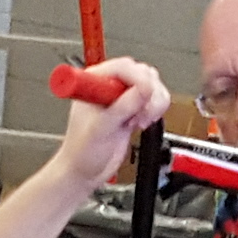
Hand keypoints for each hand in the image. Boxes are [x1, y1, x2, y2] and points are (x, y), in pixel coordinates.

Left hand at [49, 56, 172, 192]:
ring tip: (139, 120)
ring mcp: (122, 95)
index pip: (123, 67)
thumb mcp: (100, 129)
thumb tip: (143, 89)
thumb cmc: (80, 151)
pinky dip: (156, 109)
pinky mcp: (133, 107)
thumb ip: (121, 108)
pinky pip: (155, 98)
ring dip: (154, 103)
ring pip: (153, 84)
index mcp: (93, 81)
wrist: (85, 171)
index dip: (138, 79)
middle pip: (142, 72)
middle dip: (148, 93)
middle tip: (139, 114)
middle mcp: (109, 83)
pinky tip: (143, 122)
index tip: (145, 94)